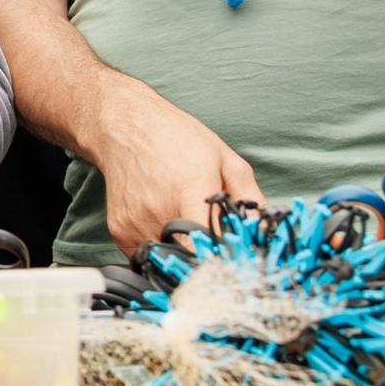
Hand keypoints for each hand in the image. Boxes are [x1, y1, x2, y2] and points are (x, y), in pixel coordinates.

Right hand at [85, 82, 263, 254]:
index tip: (230, 259)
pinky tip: (161, 222)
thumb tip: (264, 231)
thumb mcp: (225, 160)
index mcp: (190, 189)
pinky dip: (158, 246)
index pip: (208, 244)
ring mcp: (136, 222)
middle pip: (189, 256)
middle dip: (204, 256)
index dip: (222, 258)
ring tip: (181, 222)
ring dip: (180, 251)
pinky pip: (145, 253)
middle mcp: (160, 209)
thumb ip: (249, 197)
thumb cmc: (177, 139)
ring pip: (167, 258)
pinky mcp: (119, 230)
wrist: (126, 127)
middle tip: (210, 242)